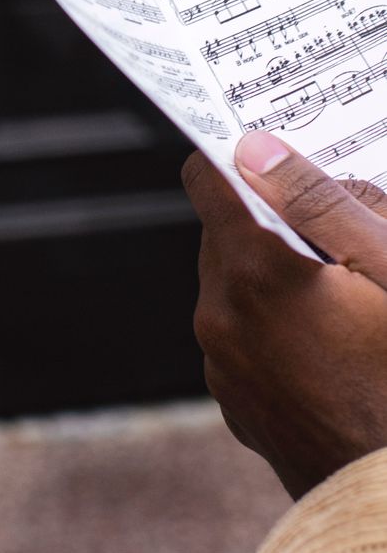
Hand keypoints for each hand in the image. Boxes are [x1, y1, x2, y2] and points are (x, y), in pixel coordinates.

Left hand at [183, 130, 386, 498]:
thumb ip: (327, 204)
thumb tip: (256, 150)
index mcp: (251, 273)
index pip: (205, 181)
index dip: (234, 157)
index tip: (264, 145)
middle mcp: (218, 318)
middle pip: (225, 237)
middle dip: (275, 226)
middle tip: (340, 236)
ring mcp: (224, 370)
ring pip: (234, 291)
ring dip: (276, 280)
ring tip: (347, 301)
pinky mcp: (238, 407)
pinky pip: (244, 342)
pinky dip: (277, 330)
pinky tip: (337, 349)